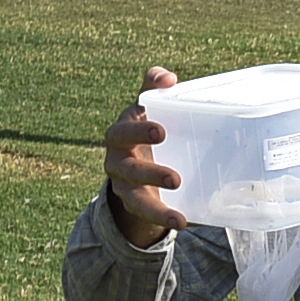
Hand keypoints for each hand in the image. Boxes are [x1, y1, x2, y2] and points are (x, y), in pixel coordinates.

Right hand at [103, 69, 184, 247]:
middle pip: (128, 169)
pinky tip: (183, 222)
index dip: (139, 131)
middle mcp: (116, 161)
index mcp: (120, 133)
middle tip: (175, 179)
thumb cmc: (143, 126)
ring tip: (178, 220)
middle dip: (150, 174)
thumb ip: (154, 86)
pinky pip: (146, 215)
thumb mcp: (146, 106)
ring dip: (155, 208)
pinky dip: (163, 219)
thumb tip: (168, 78)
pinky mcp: (134, 204)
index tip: (161, 131)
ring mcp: (123, 186)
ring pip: (135, 198)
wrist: (131, 159)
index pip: (124, 131)